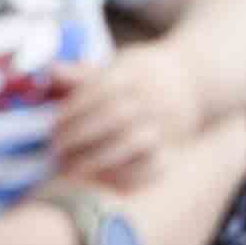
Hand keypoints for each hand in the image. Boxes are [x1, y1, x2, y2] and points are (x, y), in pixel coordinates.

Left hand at [45, 45, 199, 191]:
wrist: (196, 83)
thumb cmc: (144, 76)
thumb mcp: (118, 65)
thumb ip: (82, 74)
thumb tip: (49, 72)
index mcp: (136, 73)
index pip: (101, 90)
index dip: (74, 109)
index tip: (53, 124)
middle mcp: (154, 98)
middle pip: (114, 117)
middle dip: (80, 135)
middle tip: (56, 149)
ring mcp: (167, 125)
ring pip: (132, 143)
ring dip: (97, 158)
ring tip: (71, 169)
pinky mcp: (174, 150)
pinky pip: (151, 167)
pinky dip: (125, 176)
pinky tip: (101, 179)